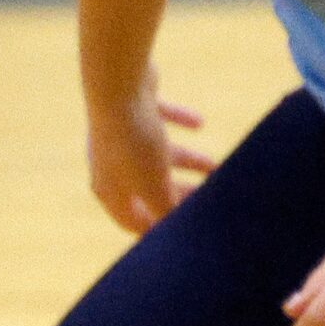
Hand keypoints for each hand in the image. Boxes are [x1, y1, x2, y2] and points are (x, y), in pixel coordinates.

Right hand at [86, 64, 215, 233]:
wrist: (118, 86)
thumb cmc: (134, 142)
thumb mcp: (154, 184)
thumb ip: (165, 209)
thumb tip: (178, 233)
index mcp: (109, 188)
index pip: (131, 219)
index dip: (154, 231)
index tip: (178, 239)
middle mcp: (109, 163)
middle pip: (148, 187)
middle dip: (177, 195)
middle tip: (205, 199)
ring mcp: (120, 133)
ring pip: (157, 155)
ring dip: (187, 161)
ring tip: (215, 165)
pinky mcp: (133, 106)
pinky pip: (159, 117)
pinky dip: (179, 120)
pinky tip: (200, 122)